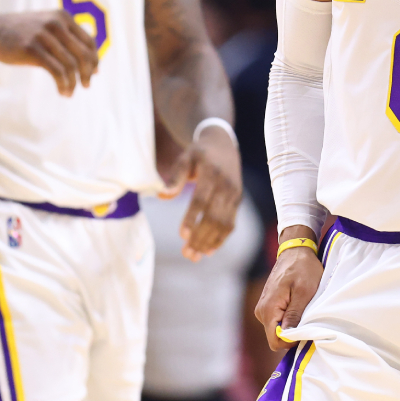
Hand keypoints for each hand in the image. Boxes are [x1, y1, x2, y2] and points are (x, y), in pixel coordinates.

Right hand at [0, 10, 98, 96]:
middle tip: (86, 86)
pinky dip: (63, 84)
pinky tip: (62, 92)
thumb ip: (65, 37)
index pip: (89, 41)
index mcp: (63, 17)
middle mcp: (56, 23)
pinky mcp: (32, 49)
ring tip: (70, 93)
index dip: (94, 59)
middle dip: (87, 73)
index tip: (93, 73)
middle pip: (84, 53)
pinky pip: (57, 71)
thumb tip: (87, 60)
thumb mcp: (46, 26)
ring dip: (74, 82)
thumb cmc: (21, 33)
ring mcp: (44, 35)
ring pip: (71, 64)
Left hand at [166, 126, 241, 260]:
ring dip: (209, 242)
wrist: (225, 144)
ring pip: (224, 224)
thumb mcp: (185, 158)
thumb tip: (162, 196)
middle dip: (200, 237)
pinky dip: (220, 239)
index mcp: (212, 172)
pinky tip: (208, 250)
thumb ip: (175, 177)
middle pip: (214, 216)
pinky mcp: (238, 201)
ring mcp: (235, 194)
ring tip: (194, 256)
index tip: (181, 235)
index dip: (192, 218)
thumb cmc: (200, 153)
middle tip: (185, 253)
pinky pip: (231, 224)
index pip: (201, 199)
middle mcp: (227, 185)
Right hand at [254, 226, 322, 349]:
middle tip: (307, 318)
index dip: (291, 341)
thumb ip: (294, 315)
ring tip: (303, 308)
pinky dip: (289, 318)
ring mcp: (263, 308)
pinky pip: (277, 321)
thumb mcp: (304, 292)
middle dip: (292, 333)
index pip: (275, 341)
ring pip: (277, 330)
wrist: (295, 250)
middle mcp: (261, 311)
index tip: (305, 328)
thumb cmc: (303, 268)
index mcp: (268, 309)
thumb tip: (287, 336)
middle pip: (276, 337)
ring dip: (291, 324)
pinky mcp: (268, 305)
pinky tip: (298, 306)